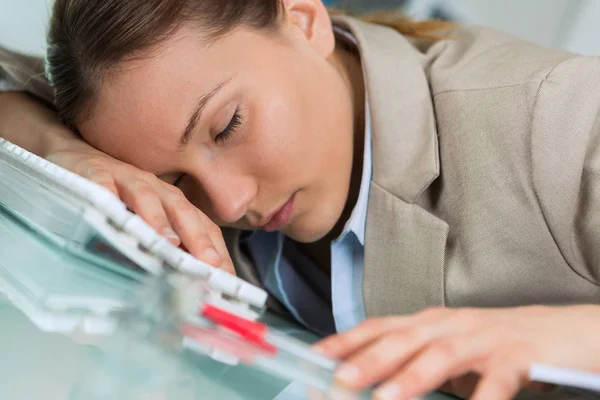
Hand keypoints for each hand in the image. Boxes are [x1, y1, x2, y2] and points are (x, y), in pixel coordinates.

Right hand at [45, 130, 234, 274]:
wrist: (75, 157)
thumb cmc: (117, 196)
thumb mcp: (144, 219)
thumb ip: (165, 246)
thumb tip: (186, 284)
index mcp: (171, 203)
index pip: (202, 226)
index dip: (218, 251)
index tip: (228, 279)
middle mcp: (155, 190)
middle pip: (182, 211)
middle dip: (199, 238)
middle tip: (211, 264)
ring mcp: (125, 180)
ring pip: (146, 197)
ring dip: (159, 219)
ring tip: (170, 244)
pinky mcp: (94, 175)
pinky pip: (102, 186)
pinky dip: (109, 198)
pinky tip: (113, 215)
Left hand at [314, 305, 599, 399]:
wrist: (556, 331)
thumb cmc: (492, 345)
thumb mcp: (447, 350)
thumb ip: (413, 363)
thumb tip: (373, 385)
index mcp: (428, 323)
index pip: (379, 327)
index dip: (346, 341)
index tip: (315, 358)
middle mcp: (449, 325)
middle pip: (404, 339)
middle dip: (369, 359)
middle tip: (339, 380)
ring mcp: (482, 339)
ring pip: (441, 354)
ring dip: (412, 377)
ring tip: (385, 399)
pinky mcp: (517, 357)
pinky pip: (498, 380)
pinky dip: (483, 398)